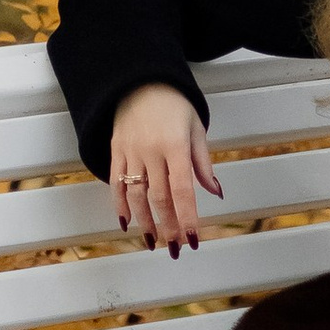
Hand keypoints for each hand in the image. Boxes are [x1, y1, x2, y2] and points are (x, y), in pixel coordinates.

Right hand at [108, 84, 222, 252]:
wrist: (140, 81)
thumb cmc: (174, 105)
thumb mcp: (196, 128)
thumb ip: (203, 163)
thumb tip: (214, 192)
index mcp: (175, 146)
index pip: (183, 190)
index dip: (188, 217)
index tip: (192, 239)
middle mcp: (151, 151)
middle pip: (159, 198)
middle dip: (168, 226)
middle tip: (174, 247)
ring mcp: (131, 152)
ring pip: (136, 195)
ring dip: (144, 222)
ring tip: (153, 242)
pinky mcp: (116, 151)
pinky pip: (115, 183)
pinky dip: (120, 205)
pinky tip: (127, 223)